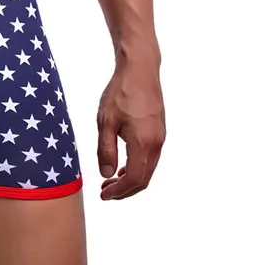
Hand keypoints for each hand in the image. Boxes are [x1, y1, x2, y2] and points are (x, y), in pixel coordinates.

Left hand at [97, 58, 164, 199]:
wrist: (140, 69)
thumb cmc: (121, 92)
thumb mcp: (106, 121)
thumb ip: (106, 150)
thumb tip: (106, 175)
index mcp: (144, 143)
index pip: (135, 179)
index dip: (119, 192)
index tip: (104, 195)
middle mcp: (157, 143)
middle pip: (144, 179)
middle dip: (125, 189)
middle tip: (105, 191)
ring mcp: (160, 137)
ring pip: (148, 168)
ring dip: (130, 178)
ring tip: (110, 180)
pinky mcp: (159, 130)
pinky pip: (150, 157)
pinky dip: (137, 166)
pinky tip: (122, 163)